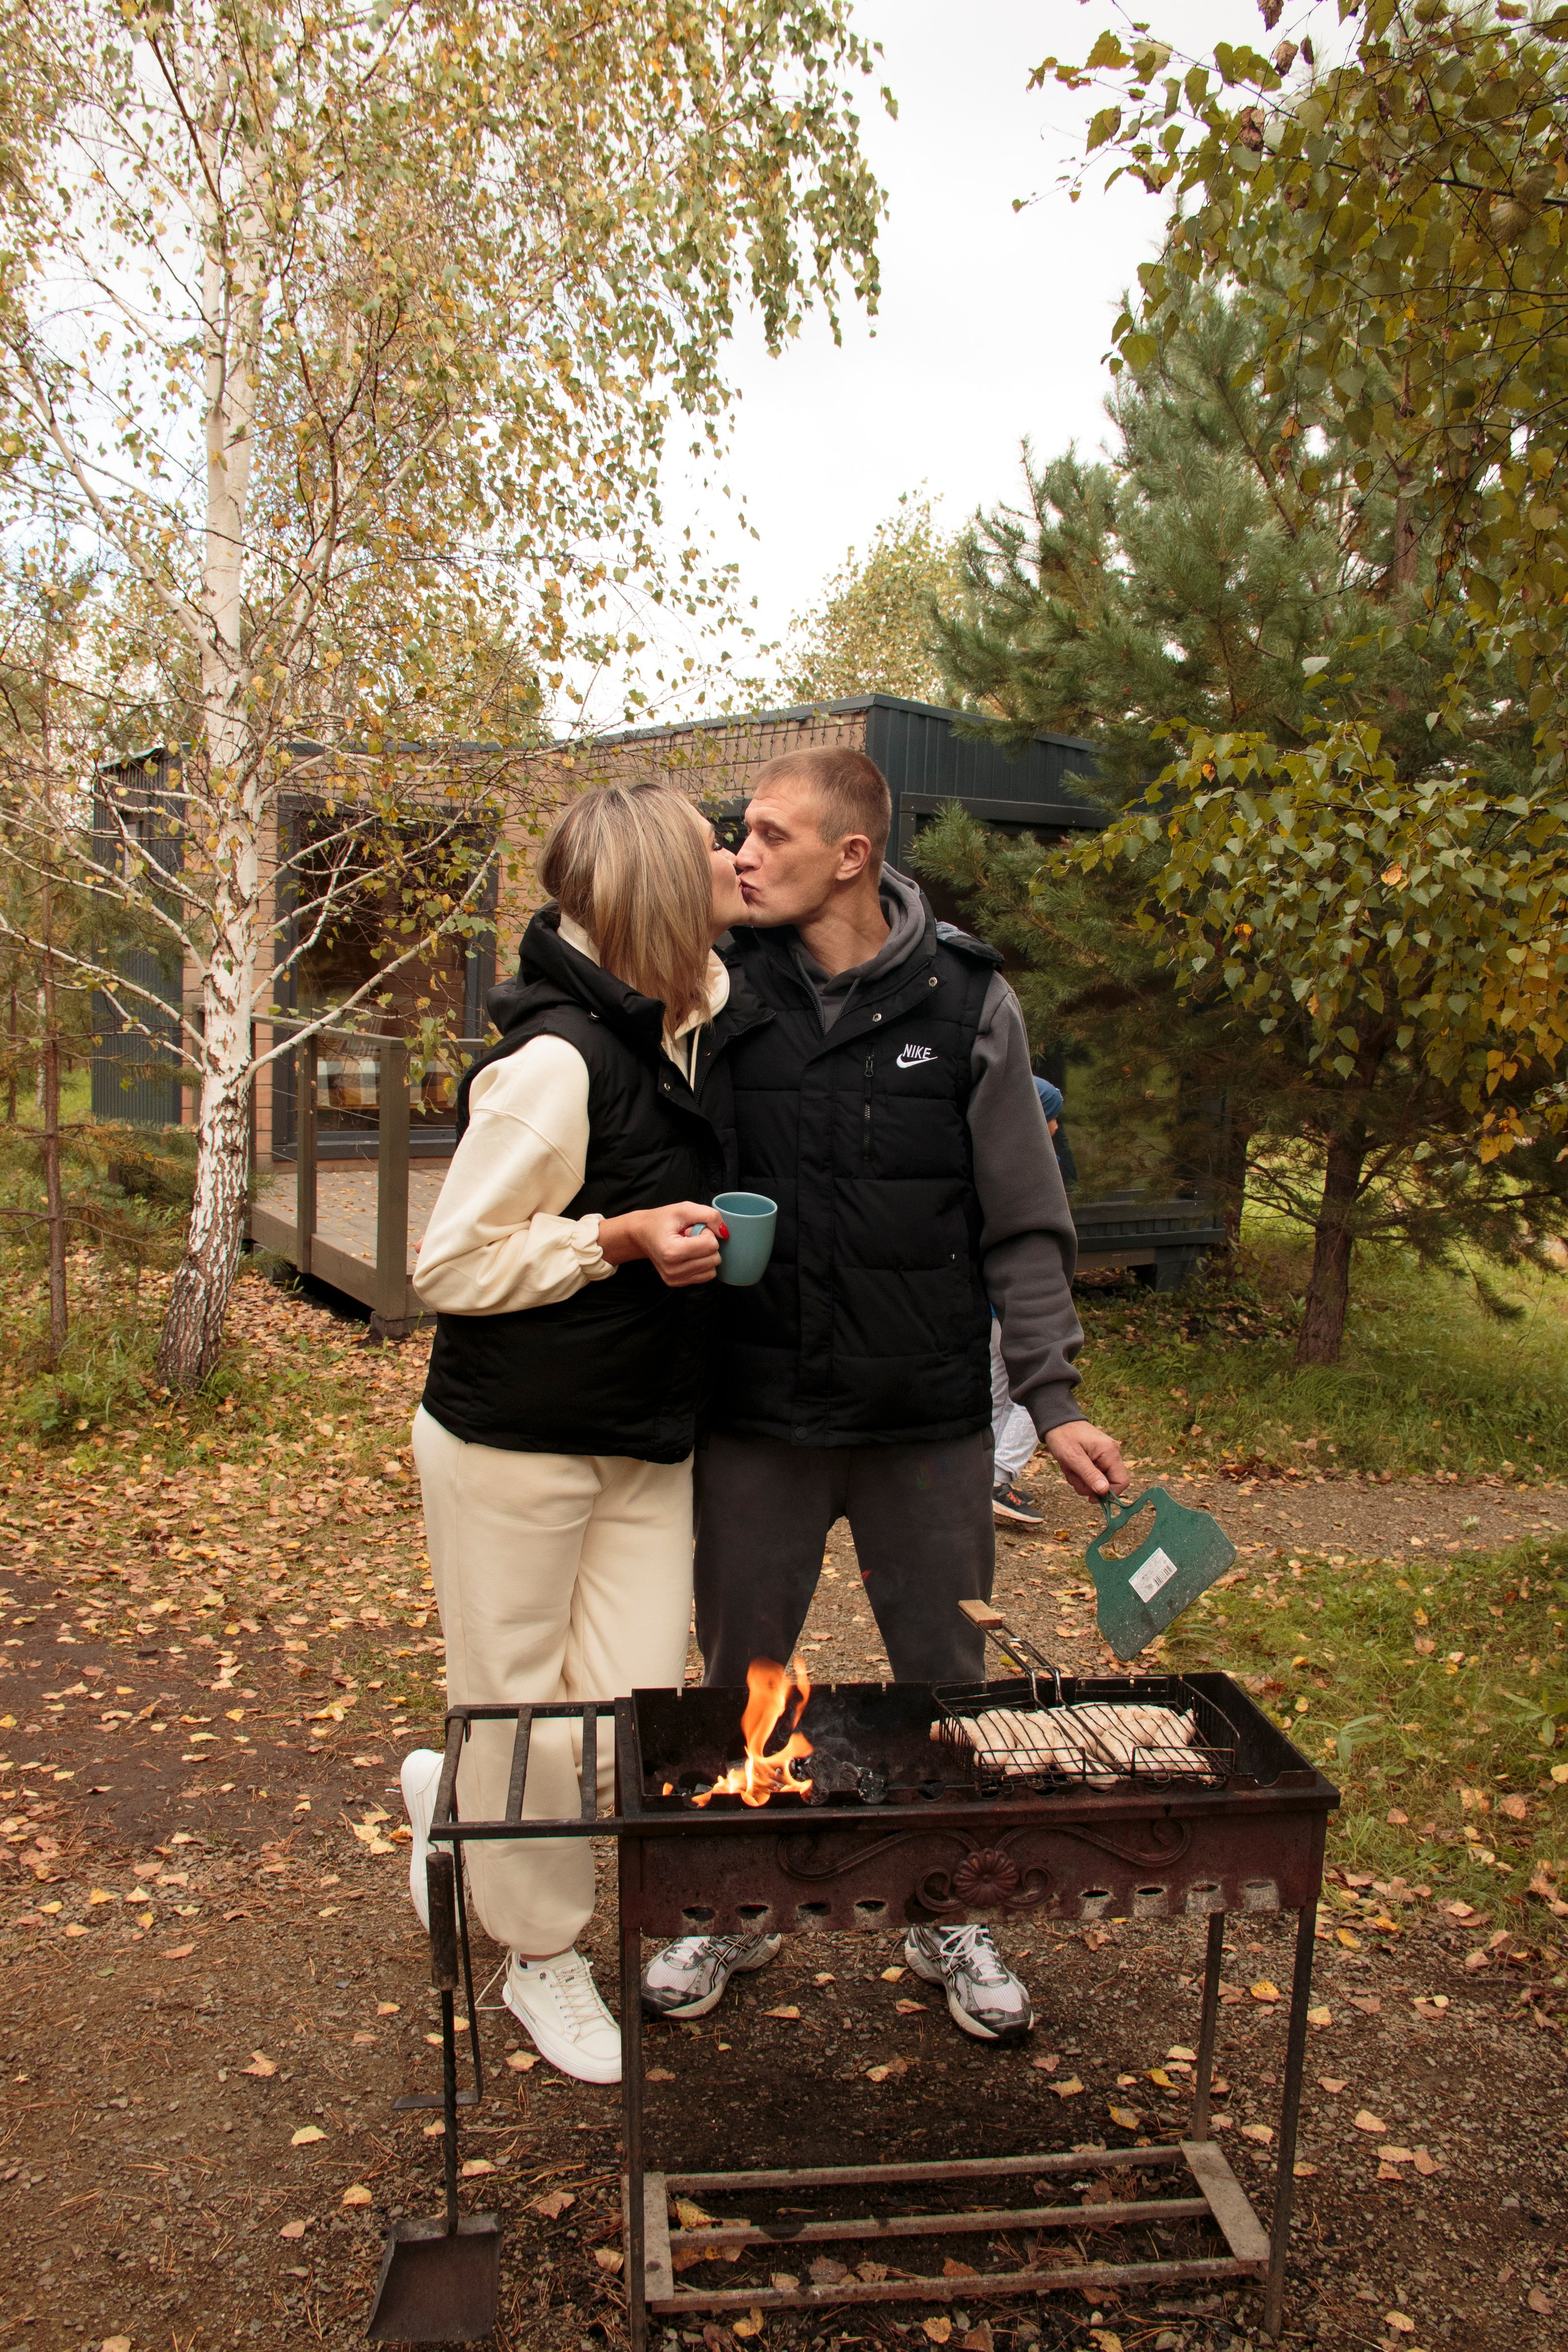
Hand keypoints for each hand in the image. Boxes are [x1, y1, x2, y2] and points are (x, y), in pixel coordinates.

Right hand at [598, 1201, 727, 1287]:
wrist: (641, 1234)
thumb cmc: (661, 1220)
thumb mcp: (684, 1209)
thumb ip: (709, 1215)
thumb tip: (725, 1232)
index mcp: (672, 1251)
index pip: (711, 1245)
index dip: (706, 1232)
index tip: (691, 1229)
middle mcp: (673, 1270)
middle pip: (714, 1258)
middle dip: (707, 1244)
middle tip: (690, 1237)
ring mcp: (674, 1279)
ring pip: (712, 1269)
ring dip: (705, 1255)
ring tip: (688, 1246)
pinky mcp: (677, 1283)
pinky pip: (705, 1276)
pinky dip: (702, 1264)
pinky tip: (688, 1254)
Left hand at [1044, 1419, 1128, 1499]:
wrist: (1057, 1422)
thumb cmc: (1063, 1437)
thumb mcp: (1073, 1458)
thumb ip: (1089, 1475)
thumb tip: (1104, 1491)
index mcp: (1109, 1452)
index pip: (1122, 1481)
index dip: (1109, 1494)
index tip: (1090, 1497)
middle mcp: (1112, 1454)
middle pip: (1108, 1484)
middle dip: (1088, 1486)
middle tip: (1072, 1476)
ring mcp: (1106, 1456)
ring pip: (1098, 1481)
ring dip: (1081, 1481)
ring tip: (1069, 1468)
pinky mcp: (1098, 1458)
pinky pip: (1093, 1475)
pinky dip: (1081, 1475)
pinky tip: (1072, 1466)